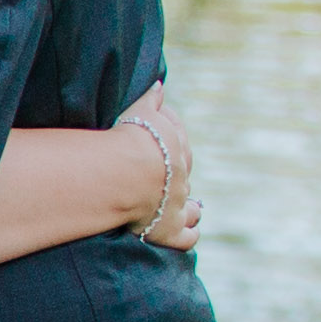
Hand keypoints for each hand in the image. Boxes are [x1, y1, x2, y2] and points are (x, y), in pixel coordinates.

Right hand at [117, 79, 201, 250]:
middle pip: (185, 177)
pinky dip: (188, 236)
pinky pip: (186, 237)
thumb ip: (151, 98)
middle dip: (179, 178)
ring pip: (193, 210)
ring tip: (185, 210)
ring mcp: (176, 205)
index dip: (172, 143)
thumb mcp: (140, 112)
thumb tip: (160, 85)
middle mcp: (181, 179)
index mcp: (176, 149)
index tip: (159, 144)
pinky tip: (186, 234)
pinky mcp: (168, 230)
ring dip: (191, 209)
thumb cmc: (130, 140)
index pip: (179, 143)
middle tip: (166, 179)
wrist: (127, 174)